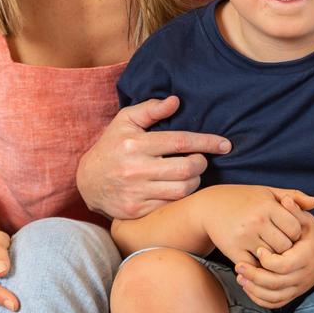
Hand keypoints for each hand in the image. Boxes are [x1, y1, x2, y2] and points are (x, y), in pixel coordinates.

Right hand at [76, 96, 231, 218]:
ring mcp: (136, 193)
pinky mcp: (136, 211)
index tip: (225, 144)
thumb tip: (176, 100)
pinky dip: (181, 196)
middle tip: (201, 159)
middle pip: (186, 169)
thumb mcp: (126, 120)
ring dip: (195, 181)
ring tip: (192, 173)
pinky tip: (179, 186)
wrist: (87, 180)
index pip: (180, 142)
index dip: (207, 142)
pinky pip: (170, 205)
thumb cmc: (112, 144)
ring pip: (182, 190)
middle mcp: (136, 169)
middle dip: (202, 163)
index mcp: (136, 144)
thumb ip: (151, 109)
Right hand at [202, 185, 313, 266]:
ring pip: (272, 259)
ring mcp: (244, 238)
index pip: (295, 228)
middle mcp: (256, 221)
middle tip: (282, 243)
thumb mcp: (267, 192)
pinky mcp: (234, 252)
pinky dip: (260, 266)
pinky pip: (256, 268)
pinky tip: (259, 257)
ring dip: (275, 259)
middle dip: (287, 248)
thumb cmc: (243, 198)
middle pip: (286, 247)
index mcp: (267, 206)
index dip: (296, 233)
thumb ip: (293, 197)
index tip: (290, 232)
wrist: (210, 207)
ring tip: (272, 250)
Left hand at [234, 195, 313, 308]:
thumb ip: (295, 210)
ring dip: (255, 289)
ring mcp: (299, 286)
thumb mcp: (306, 219)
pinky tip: (248, 287)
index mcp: (307, 255)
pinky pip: (276, 303)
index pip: (285, 264)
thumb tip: (285, 200)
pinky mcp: (293, 294)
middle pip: (277, 283)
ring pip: (275, 296)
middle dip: (256, 277)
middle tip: (238, 266)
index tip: (258, 249)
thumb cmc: (312, 233)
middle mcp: (304, 274)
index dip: (269, 260)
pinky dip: (261, 299)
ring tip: (240, 277)